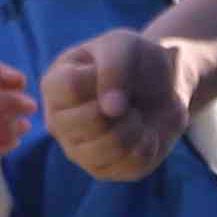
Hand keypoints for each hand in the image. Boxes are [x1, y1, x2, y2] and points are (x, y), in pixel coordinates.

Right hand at [41, 30, 186, 182]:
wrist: (163, 86)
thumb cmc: (134, 61)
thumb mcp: (124, 46)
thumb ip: (114, 68)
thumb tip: (111, 110)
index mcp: (53, 85)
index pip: (71, 86)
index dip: (103, 78)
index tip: (113, 71)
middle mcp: (57, 121)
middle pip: (87, 121)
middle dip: (121, 108)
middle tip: (129, 98)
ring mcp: (77, 150)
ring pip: (105, 148)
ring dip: (134, 128)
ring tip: (136, 115)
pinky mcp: (103, 170)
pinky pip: (129, 166)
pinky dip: (148, 145)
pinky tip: (143, 132)